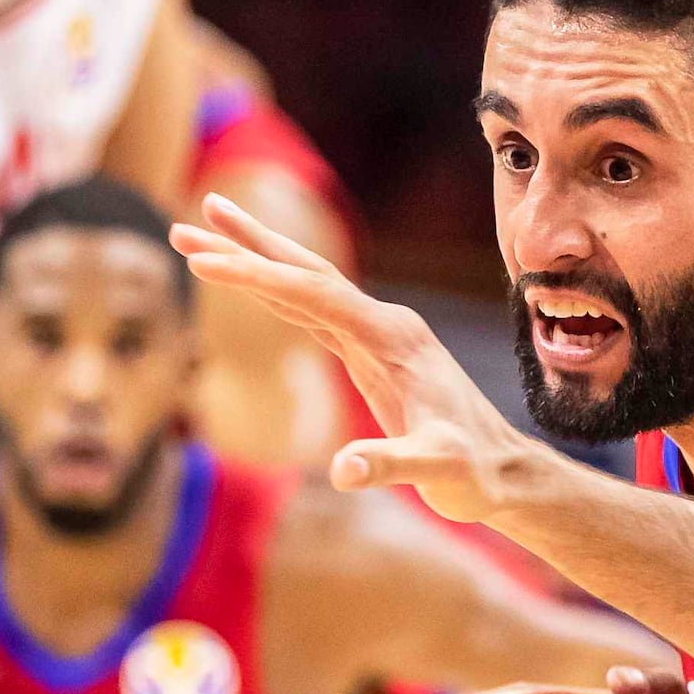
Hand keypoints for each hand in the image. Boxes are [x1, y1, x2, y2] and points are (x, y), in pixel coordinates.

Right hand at [170, 198, 537, 524]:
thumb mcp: (438, 470)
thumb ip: (391, 465)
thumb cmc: (473, 472)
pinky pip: (313, 312)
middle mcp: (384, 322)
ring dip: (256, 260)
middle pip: (305, 271)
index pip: (313, 293)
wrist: (502, 471)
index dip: (258, 276)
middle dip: (247, 246)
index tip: (204, 263)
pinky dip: (276, 293)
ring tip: (202, 238)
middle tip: (191, 221)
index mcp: (392, 336)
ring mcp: (377, 335)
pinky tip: (251, 282)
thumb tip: (344, 470)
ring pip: (306, 285)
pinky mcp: (370, 354)